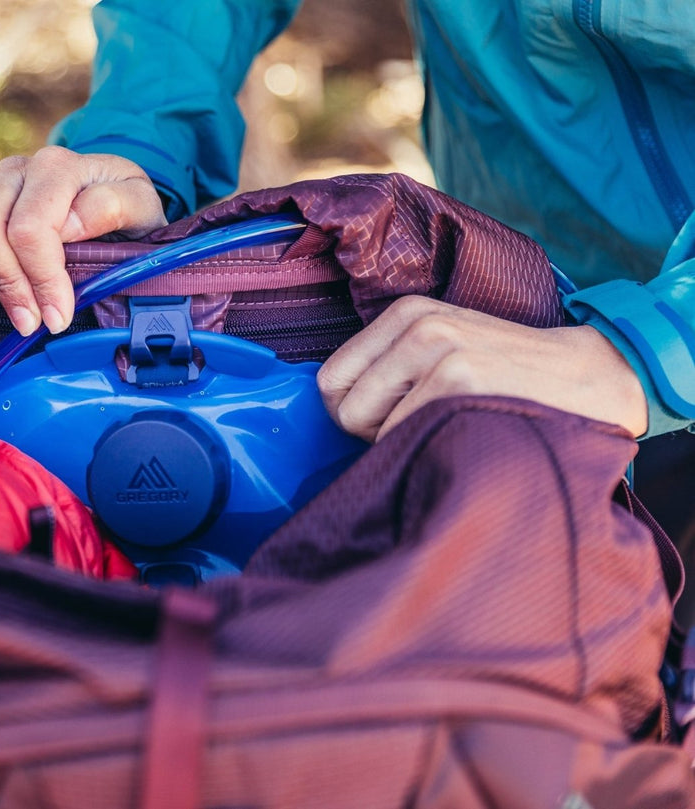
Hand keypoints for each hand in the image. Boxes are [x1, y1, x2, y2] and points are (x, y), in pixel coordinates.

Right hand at [0, 146, 166, 334]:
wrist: (112, 194)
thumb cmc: (126, 209)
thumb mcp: (142, 206)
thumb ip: (114, 206)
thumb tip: (71, 223)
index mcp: (59, 168)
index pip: (31, 228)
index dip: (40, 279)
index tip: (56, 318)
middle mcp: (18, 169)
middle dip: (5, 283)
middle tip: (29, 322)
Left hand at [317, 295, 648, 441]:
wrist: (589, 379)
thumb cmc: (506, 377)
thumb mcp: (444, 350)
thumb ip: (390, 368)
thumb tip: (331, 414)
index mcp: (405, 314)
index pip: (329, 379)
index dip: (352, 412)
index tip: (388, 420)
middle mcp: (417, 324)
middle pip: (340, 406)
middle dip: (370, 432)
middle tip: (420, 427)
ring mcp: (437, 349)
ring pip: (364, 425)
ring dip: (397, 441)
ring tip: (444, 426)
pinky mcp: (457, 378)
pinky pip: (399, 435)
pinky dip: (421, 447)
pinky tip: (458, 432)